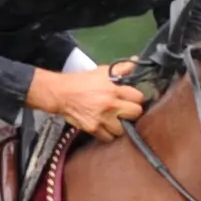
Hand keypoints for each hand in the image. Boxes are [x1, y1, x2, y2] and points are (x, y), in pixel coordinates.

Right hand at [27, 64, 144, 137]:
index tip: (132, 99)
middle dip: (132, 112)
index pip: (138, 97)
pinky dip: (108, 134)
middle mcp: (110, 105)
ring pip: (123, 129)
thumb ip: (121, 68)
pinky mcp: (93, 129)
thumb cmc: (82, 81)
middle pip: (135, 113)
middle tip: (126, 111)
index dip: (136, 98)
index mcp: (114, 89)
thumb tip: (136, 63)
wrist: (61, 94)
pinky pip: (108, 138)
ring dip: (120, 126)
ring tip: (115, 121)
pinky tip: (105, 127)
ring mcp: (102, 119)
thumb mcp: (102, 71)